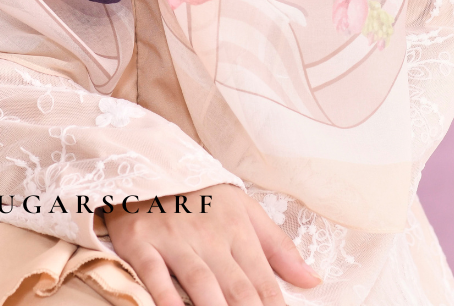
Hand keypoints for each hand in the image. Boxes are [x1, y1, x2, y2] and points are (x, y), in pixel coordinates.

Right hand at [104, 183, 320, 305]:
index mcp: (237, 228)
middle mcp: (208, 234)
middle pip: (237, 290)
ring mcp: (174, 238)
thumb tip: (312, 280)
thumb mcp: (243, 210)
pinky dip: (166, 298)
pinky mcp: (141, 240)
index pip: (264, 283)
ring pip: (201, 283)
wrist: (148, 162)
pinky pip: (154, 274)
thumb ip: (277, 247)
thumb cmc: (202, 196)